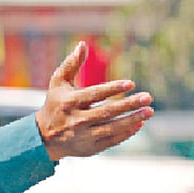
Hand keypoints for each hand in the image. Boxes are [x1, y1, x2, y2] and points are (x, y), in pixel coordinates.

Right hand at [35, 41, 153, 160]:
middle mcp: (77, 120)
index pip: (95, 94)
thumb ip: (71, 64)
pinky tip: (138, 124)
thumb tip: (82, 44)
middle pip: (107, 112)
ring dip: (132, 120)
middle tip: (148, 97)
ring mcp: (84, 136)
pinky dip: (126, 133)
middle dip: (129, 105)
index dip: (113, 89)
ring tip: (149, 111)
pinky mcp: (90, 148)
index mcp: (70, 102)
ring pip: (112, 128)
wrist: (44, 137)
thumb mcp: (58, 83)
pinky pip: (111, 140)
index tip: (131, 84)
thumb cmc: (55, 104)